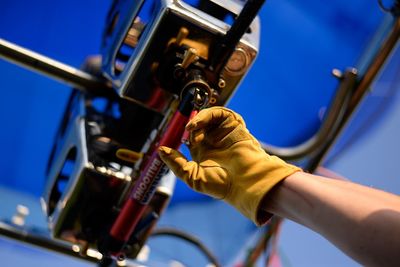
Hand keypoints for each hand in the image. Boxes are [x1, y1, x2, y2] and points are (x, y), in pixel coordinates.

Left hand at [159, 107, 300, 224]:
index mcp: (204, 152)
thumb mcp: (192, 177)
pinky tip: (197, 124)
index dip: (181, 134)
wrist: (245, 183)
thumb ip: (176, 163)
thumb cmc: (222, 185)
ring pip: (208, 116)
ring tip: (190, 128)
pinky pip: (219, 113)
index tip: (170, 136)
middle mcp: (214, 141)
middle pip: (199, 124)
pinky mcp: (234, 125)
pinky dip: (206, 114)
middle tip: (182, 130)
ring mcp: (223, 132)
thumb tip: (161, 150)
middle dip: (188, 124)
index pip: (190, 136)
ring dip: (196, 119)